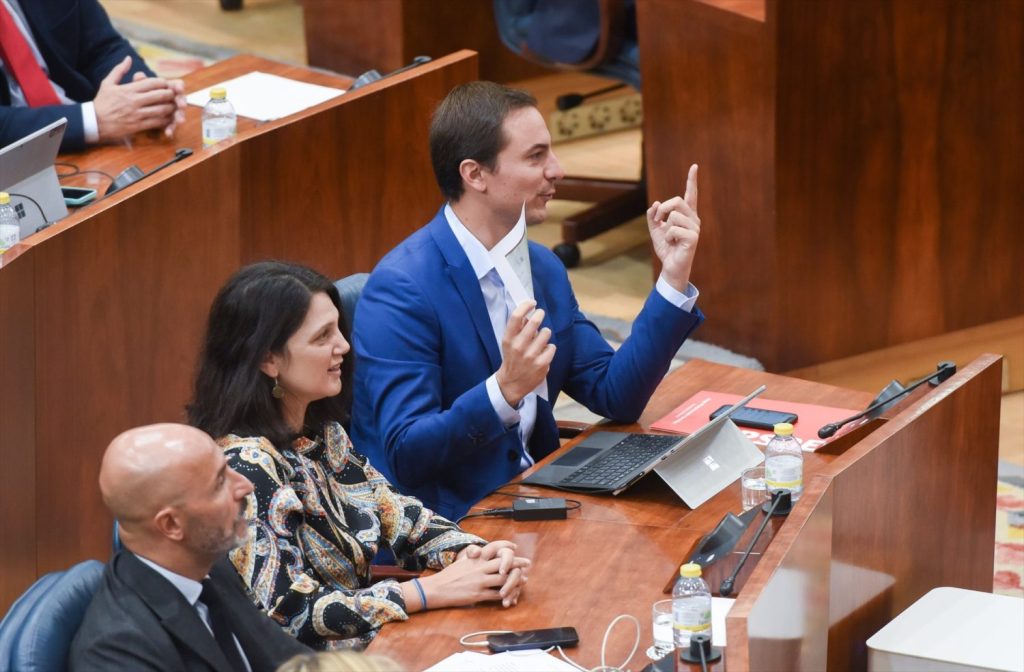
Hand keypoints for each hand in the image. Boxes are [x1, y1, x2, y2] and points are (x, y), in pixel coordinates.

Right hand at [94, 57, 178, 141]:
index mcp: (128, 89)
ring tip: (173, 105)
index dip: (162, 83)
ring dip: (170, 107)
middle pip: (160, 96)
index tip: (166, 83)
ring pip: (161, 110)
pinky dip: (165, 120)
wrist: (94, 122)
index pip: (151, 83)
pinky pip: (156, 122)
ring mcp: (137, 114)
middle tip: (174, 94)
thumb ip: (119, 70)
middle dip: (170, 94)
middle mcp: (134, 101)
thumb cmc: (102, 102)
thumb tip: (128, 58)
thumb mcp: (108, 83)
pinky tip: (168, 118)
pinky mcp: (138, 126)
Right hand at [412, 551, 530, 610]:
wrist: (437, 589)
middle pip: (504, 563)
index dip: (506, 547)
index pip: (494, 548)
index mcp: (475, 558)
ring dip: (515, 580)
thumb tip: (479, 550)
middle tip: (526, 563)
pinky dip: (506, 595)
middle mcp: (479, 567)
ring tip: (523, 580)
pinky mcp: (478, 594)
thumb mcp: (461, 561)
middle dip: (517, 563)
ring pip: (503, 579)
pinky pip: (497, 594)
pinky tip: (511, 595)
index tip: (514, 548)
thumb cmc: (449, 574)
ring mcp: (480, 581)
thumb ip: (472, 555)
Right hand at [496, 301, 555, 406]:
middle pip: (534, 322)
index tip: (532, 303)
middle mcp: (519, 346)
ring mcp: (531, 355)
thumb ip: (517, 329)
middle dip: (540, 315)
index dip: (526, 305)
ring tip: (540, 339)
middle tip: (540, 314)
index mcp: (508, 339)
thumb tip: (529, 313)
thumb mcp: (509, 343)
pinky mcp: (542, 363)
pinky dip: (549, 348)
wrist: (512, 383)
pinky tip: (543, 352)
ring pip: (546, 333)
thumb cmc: (512, 359)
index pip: (516, 316)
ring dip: (545, 334)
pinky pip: (552, 347)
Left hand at [648, 163, 700, 292]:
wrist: (670, 266)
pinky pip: (673, 229)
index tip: (694, 166)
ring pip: (674, 215)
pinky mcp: (693, 238)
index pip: (690, 195)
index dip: (692, 180)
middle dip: (663, 209)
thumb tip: (655, 204)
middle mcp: (693, 219)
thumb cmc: (666, 248)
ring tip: (670, 239)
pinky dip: (668, 237)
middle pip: (677, 201)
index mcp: (686, 215)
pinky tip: (673, 244)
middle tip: (658, 220)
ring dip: (665, 227)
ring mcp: (695, 228)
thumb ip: (653, 216)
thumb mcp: (655, 229)